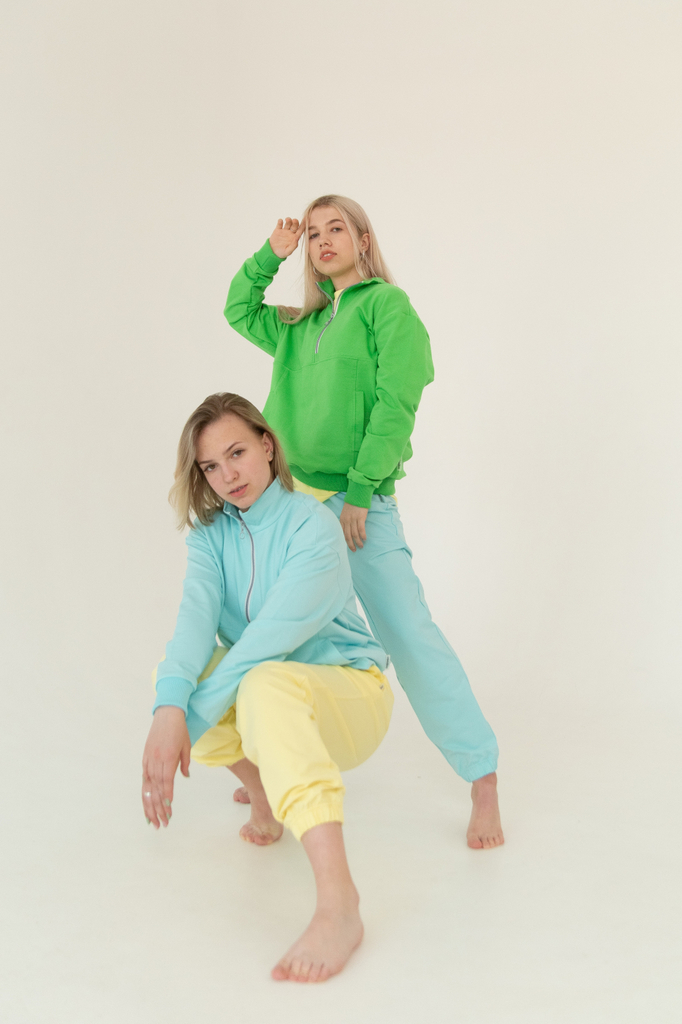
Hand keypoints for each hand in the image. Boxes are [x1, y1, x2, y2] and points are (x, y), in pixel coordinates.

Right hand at [142, 706, 190, 828]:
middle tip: (163, 823)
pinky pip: (144, 779)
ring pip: (148, 787)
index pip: (167, 780)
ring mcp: (149, 760)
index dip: (167, 795)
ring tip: (153, 820)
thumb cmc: (179, 730)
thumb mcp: (186, 746)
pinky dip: (145, 792)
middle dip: (159, 807)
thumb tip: (184, 777)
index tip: (169, 808)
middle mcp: (156, 760)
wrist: (167, 714)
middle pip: (156, 787)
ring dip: (150, 805)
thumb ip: (185, 763)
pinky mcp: (145, 759)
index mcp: (168, 757)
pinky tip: (146, 803)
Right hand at [270, 217, 303, 257]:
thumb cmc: (282, 253)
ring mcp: (284, 231)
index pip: (300, 231)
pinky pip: (280, 224)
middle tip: (294, 220)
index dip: (303, 226)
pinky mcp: (278, 230)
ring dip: (288, 220)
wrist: (273, 252)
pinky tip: (280, 221)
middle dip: (295, 222)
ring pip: (288, 223)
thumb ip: (293, 246)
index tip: (305, 222)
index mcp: (294, 238)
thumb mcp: (288, 252)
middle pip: (295, 225)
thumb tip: (297, 239)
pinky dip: (280, 221)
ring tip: (287, 220)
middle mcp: (290, 233)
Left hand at [339, 502, 367, 551]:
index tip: (348, 546)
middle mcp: (346, 520)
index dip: (345, 541)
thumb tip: (347, 530)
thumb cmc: (352, 504)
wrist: (357, 495)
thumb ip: (345, 521)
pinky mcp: (360, 518)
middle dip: (351, 544)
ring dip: (358, 542)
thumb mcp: (345, 513)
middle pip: (347, 536)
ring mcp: (353, 519)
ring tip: (361, 546)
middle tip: (354, 550)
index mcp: (342, 520)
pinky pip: (361, 529)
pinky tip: (364, 539)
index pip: (342, 533)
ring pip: (354, 534)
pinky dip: (362, 535)